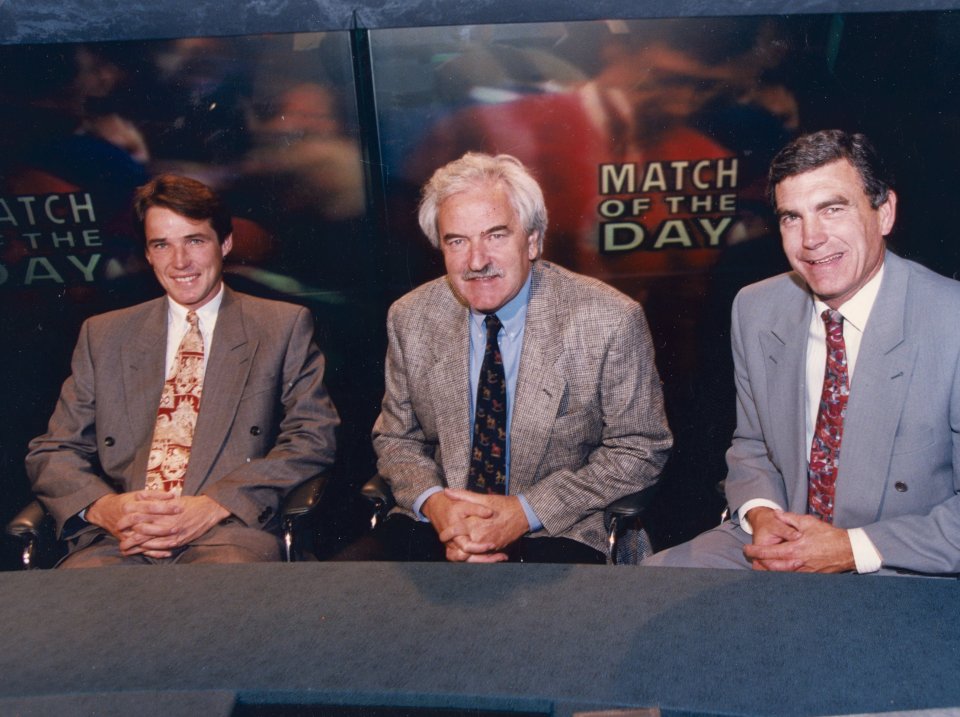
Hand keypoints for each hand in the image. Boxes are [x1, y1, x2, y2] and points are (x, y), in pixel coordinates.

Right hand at [86, 490, 180, 556]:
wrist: (105, 511)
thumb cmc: (126, 501)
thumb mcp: (138, 494)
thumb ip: (155, 494)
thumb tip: (172, 495)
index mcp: (130, 506)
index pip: (149, 507)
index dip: (165, 507)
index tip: (179, 508)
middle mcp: (126, 521)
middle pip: (145, 525)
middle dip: (163, 528)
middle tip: (178, 527)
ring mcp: (125, 533)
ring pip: (142, 540)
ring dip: (159, 542)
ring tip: (175, 541)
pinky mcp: (126, 542)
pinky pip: (140, 550)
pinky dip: (154, 552)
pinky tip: (167, 552)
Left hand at [87, 490, 228, 557]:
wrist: (210, 510)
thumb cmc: (190, 503)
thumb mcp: (172, 498)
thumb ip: (154, 498)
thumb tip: (138, 496)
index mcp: (163, 510)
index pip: (140, 515)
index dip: (127, 520)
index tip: (118, 522)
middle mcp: (166, 522)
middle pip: (141, 530)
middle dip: (127, 535)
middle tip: (118, 539)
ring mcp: (172, 533)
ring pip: (149, 541)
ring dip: (135, 546)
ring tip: (125, 548)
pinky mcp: (179, 540)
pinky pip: (161, 547)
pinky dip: (151, 549)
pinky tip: (143, 550)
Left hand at [437, 489, 528, 560]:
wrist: (523, 514)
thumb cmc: (503, 504)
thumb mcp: (483, 498)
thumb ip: (463, 495)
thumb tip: (447, 491)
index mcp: (475, 524)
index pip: (454, 531)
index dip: (446, 534)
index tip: (442, 535)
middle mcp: (480, 537)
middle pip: (460, 547)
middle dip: (453, 547)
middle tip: (449, 544)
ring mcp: (488, 545)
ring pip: (470, 555)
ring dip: (463, 553)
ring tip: (457, 549)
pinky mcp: (495, 549)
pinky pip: (482, 557)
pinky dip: (475, 556)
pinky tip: (470, 551)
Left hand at [743, 510, 855, 572]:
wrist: (848, 550)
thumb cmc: (828, 535)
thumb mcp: (808, 522)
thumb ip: (789, 518)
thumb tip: (776, 513)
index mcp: (794, 549)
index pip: (769, 552)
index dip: (755, 552)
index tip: (746, 549)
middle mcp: (797, 562)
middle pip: (771, 567)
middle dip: (759, 563)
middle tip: (751, 558)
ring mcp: (804, 571)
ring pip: (781, 574)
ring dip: (769, 570)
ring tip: (761, 565)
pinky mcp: (811, 575)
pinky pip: (792, 577)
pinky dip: (782, 574)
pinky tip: (778, 570)